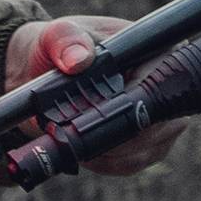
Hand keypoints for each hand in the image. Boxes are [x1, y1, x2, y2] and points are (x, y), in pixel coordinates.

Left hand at [4, 13, 187, 176]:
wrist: (36, 73)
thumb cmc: (53, 48)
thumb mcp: (54, 36)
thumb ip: (65, 41)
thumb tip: (79, 61)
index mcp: (154, 52)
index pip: (163, 82)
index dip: (136, 101)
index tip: (101, 112)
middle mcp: (163, 86)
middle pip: (162, 121)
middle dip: (122, 135)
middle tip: (82, 134)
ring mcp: (157, 117)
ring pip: (150, 147)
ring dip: (114, 153)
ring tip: (80, 145)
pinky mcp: (142, 143)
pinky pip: (134, 162)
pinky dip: (109, 164)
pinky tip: (86, 156)